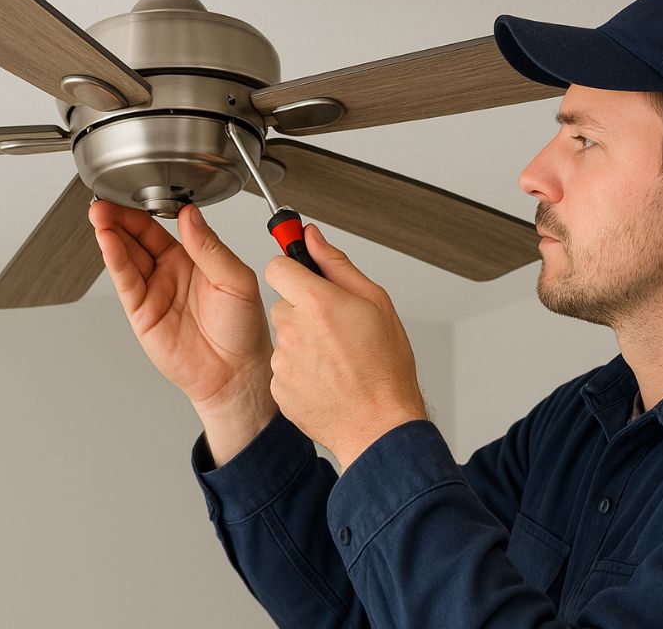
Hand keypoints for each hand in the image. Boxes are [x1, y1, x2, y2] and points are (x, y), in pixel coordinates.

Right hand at [89, 200, 275, 434]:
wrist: (235, 374)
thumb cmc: (243, 331)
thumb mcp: (237, 280)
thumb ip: (211, 247)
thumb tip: (191, 216)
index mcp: (196, 258)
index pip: (166, 226)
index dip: (150, 210)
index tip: (140, 193)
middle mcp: (172, 272)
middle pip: (139, 237)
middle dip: (121, 217)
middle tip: (108, 202)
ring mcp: (154, 290)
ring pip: (127, 255)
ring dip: (111, 233)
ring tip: (100, 215)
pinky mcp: (141, 312)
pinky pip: (125, 280)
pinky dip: (114, 259)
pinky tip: (107, 241)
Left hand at [264, 224, 427, 471]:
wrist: (379, 426)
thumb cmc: (385, 369)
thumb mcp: (375, 302)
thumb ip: (336, 263)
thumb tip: (312, 236)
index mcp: (317, 303)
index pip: (277, 266)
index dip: (293, 271)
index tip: (305, 278)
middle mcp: (293, 330)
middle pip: (283, 303)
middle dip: (304, 310)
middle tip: (335, 328)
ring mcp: (282, 361)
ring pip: (284, 337)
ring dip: (302, 342)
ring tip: (336, 359)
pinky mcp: (278, 387)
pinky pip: (283, 367)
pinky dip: (300, 370)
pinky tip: (326, 378)